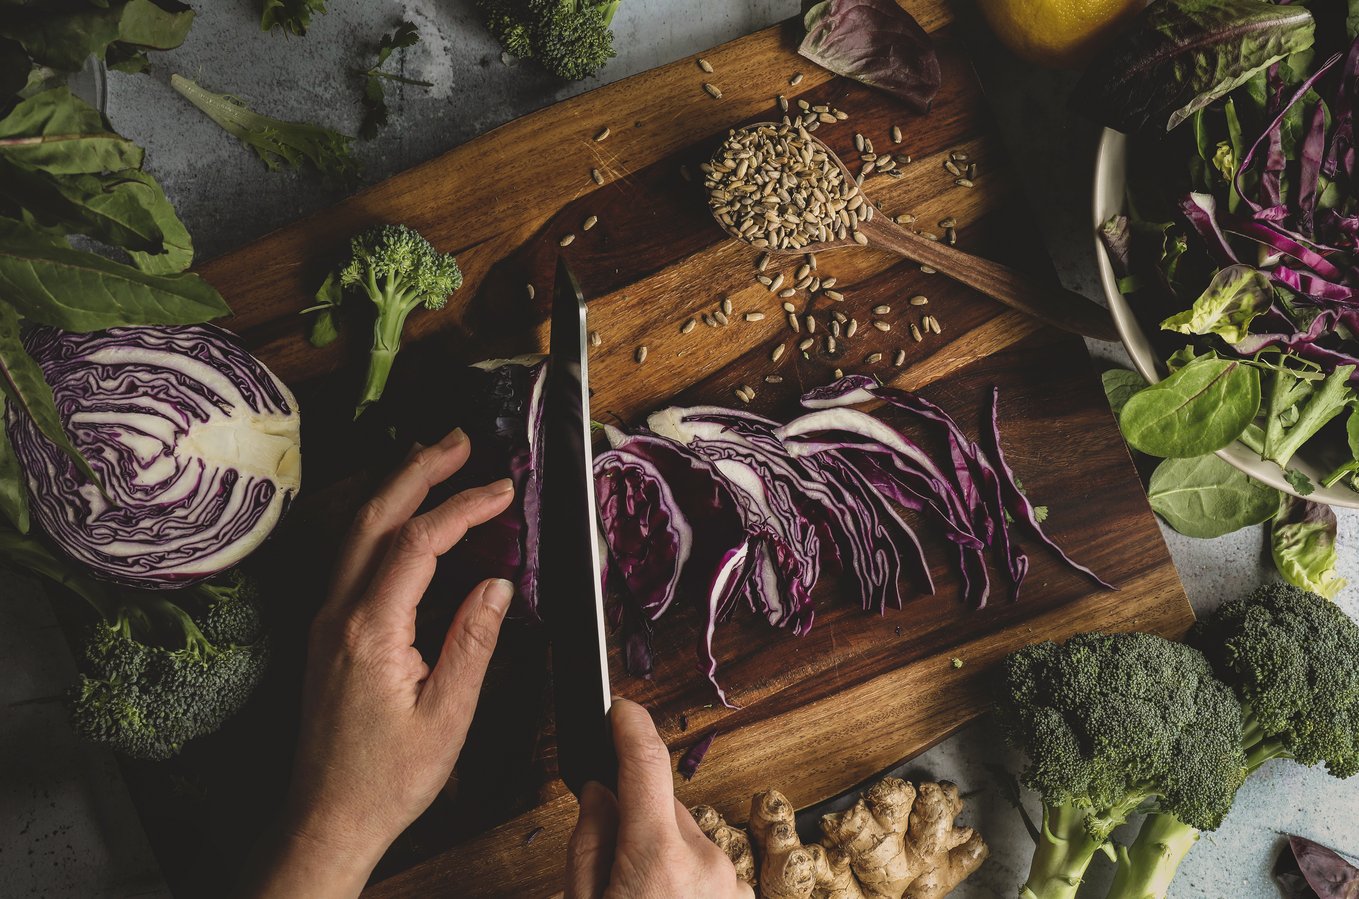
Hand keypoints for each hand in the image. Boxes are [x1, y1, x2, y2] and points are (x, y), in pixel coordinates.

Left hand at [243, 428, 515, 898]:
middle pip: (374, 517)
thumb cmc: (388, 778)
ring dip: (396, 489)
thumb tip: (497, 584)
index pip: (419, 543)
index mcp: (371, 632)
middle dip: (418, 469)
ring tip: (436, 461)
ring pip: (356, 532)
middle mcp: (338, 615)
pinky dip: (382, 522)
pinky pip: (352, 557)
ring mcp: (326, 620)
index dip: (463, 507)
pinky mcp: (327, 632)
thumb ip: (473, 642)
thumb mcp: (448, 716)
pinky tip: (405, 520)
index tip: (502, 490)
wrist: (327, 817)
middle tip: (460, 440)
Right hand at [565, 699, 754, 898]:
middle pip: (663, 809)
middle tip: (610, 865)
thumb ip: (588, 843)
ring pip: (686, 838)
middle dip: (636, 820)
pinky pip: (707, 866)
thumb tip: (600, 795)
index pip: (647, 764)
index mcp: (660, 860)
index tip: (619, 710)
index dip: (631, 727)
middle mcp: (706, 864)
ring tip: (639, 894)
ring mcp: (731, 883)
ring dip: (663, 853)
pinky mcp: (742, 897)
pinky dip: (686, 876)